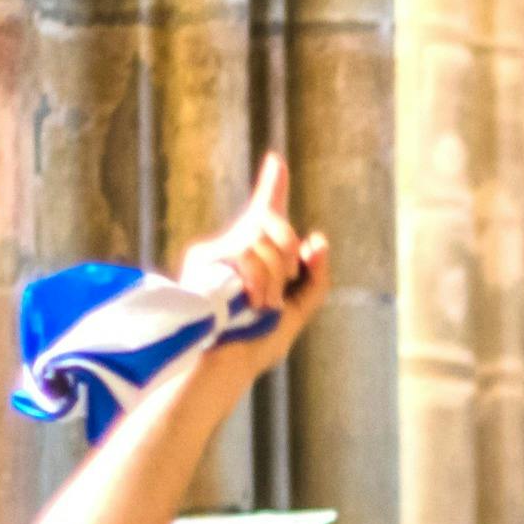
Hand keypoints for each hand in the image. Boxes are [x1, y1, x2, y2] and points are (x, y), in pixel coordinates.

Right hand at [173, 154, 326, 382]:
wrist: (222, 364)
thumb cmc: (254, 344)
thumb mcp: (298, 312)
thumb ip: (316, 278)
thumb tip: (318, 240)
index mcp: (256, 258)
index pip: (267, 213)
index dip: (273, 185)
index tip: (277, 160)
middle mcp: (234, 248)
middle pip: (275, 223)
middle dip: (287, 257)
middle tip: (274, 295)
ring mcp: (219, 252)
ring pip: (265, 240)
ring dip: (273, 279)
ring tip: (258, 306)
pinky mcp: (205, 258)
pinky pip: (248, 253)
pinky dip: (260, 281)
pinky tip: (250, 302)